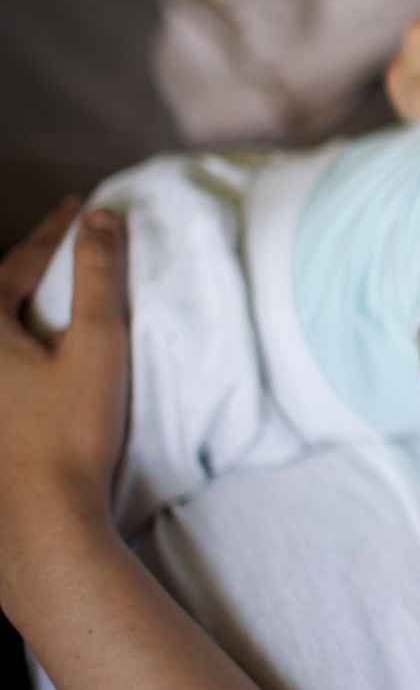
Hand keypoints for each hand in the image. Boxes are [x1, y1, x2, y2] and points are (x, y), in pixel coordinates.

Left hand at [0, 200, 130, 543]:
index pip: (20, 263)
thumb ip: (98, 278)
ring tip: (45, 288)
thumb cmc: (69, 431)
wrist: (41, 517)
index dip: (56, 233)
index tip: (82, 206)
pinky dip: (15, 337)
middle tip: (62, 242)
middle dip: (29, 263)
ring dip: (17, 302)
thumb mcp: (95, 346)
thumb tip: (100, 217)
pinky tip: (33, 348)